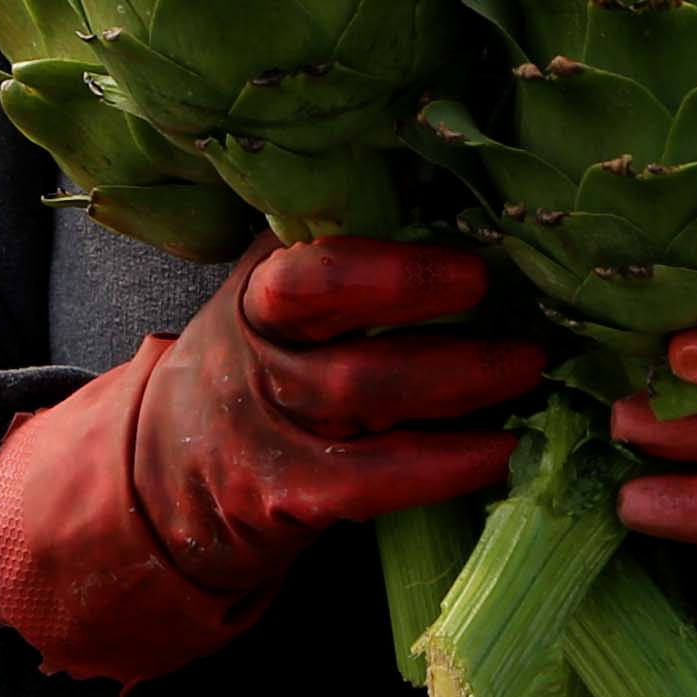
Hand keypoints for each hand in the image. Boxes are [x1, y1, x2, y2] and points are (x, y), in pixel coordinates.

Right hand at [0, 235, 534, 685]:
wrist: (168, 482)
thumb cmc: (259, 371)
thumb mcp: (272, 307)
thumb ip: (336, 260)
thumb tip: (452, 199)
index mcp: (259, 292)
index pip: (303, 263)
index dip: (380, 259)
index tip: (460, 259)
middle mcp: (256, 351)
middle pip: (328, 314)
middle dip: (415, 294)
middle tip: (502, 290)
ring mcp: (267, 426)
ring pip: (359, 394)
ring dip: (456, 379)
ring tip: (528, 367)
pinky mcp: (288, 496)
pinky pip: (370, 481)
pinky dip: (442, 466)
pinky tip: (499, 452)